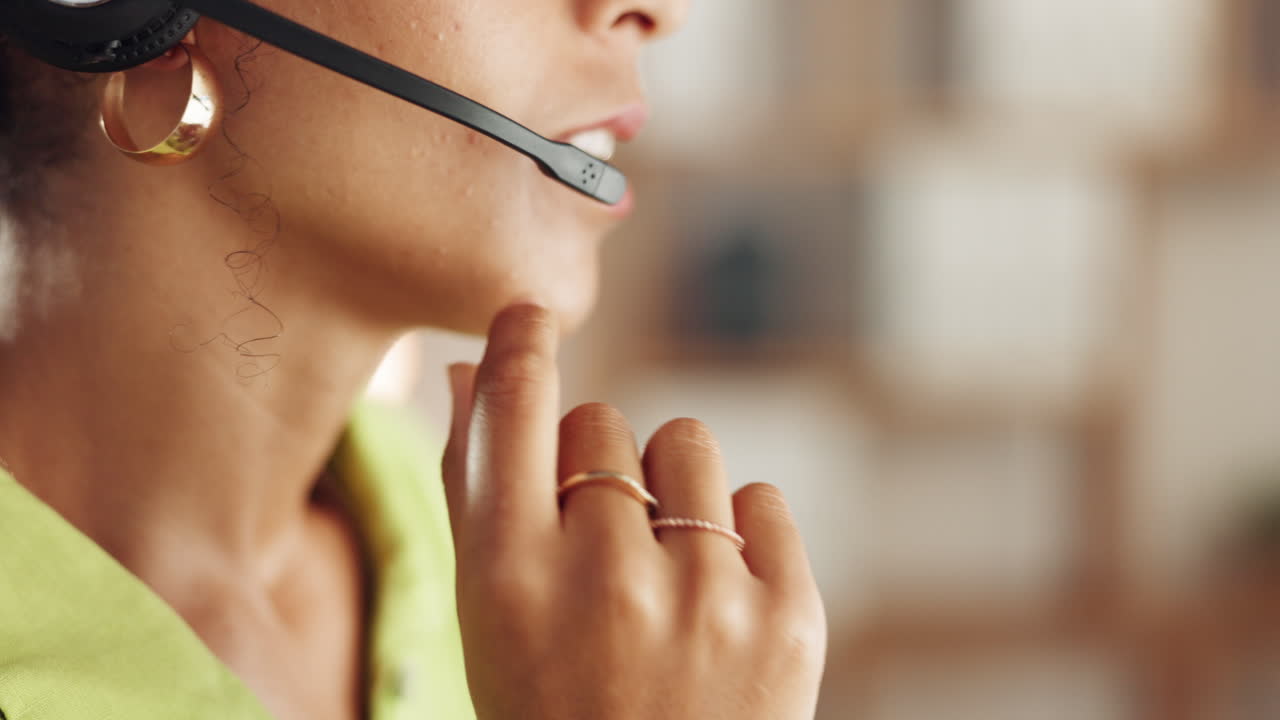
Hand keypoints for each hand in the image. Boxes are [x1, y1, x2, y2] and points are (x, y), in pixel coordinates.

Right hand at [442, 304, 826, 718]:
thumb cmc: (552, 710)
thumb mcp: (488, 621)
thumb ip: (473, 491)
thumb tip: (469, 370)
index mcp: (509, 577)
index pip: (514, 408)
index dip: (521, 342)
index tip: (529, 315)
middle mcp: (606, 574)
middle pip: (604, 424)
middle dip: (599, 467)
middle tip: (601, 547)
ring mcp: (706, 594)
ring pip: (687, 444)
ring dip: (670, 490)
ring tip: (663, 573)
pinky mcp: (789, 614)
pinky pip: (759, 499)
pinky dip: (738, 538)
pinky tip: (715, 602)